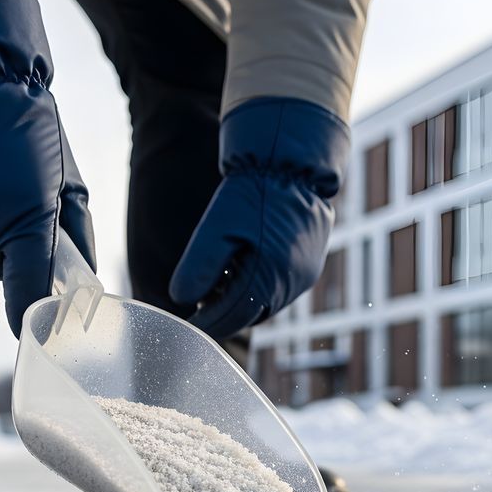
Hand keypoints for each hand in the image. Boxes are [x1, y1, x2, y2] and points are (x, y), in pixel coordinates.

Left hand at [169, 98, 350, 338]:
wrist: (294, 164)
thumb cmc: (254, 192)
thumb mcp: (216, 226)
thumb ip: (199, 266)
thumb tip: (181, 299)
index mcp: (268, 276)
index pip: (231, 316)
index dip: (206, 324)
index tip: (186, 326)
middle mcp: (292, 283)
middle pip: (250, 315)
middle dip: (223, 316)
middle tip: (198, 311)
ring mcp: (305, 276)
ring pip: (266, 304)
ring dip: (241, 303)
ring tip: (215, 292)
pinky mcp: (310, 266)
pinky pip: (280, 290)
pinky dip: (258, 290)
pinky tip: (240, 274)